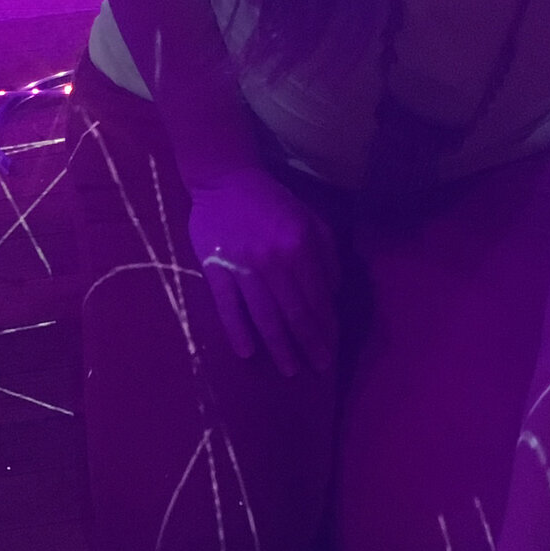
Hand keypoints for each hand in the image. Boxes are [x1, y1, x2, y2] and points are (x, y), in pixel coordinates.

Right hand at [185, 166, 336, 377]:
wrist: (224, 180)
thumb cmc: (271, 200)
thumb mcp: (310, 218)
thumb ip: (327, 254)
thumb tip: (333, 295)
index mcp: (299, 247)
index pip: (317, 297)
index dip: (327, 327)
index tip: (332, 348)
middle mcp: (274, 261)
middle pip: (294, 313)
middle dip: (309, 345)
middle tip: (318, 369)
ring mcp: (242, 267)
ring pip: (264, 316)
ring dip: (278, 347)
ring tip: (289, 370)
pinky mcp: (215, 269)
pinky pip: (227, 306)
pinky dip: (237, 331)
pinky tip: (247, 353)